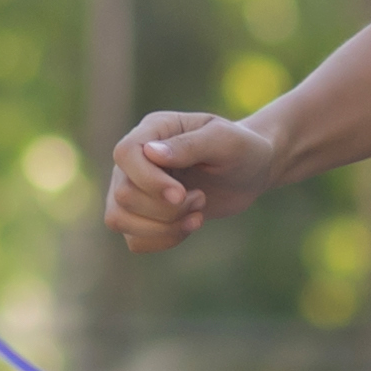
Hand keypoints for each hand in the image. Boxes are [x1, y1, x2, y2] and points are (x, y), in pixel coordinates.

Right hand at [107, 108, 283, 249]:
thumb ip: (189, 145)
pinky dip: (163, 241)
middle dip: (165, 209)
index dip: (149, 181)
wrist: (251, 171)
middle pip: (123, 194)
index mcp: (153, 130)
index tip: (182, 195)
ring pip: (119, 219)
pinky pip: (134, 240)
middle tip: (200, 198)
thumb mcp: (224, 141)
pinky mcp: (143, 215)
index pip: (126, 154)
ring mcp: (134, 187)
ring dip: (163, 228)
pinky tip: (190, 226)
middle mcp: (136, 159)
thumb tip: (151, 153)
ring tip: (197, 214)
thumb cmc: (241, 149)